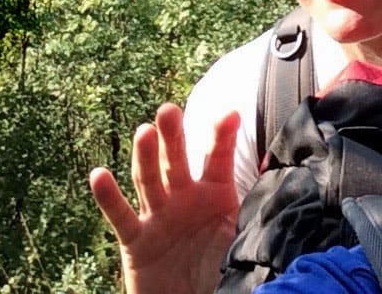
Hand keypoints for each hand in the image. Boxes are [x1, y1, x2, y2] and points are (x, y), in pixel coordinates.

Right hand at [90, 103, 240, 293]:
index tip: (232, 113)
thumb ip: (250, 219)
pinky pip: (121, 216)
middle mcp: (183, 198)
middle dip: (172, 135)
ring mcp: (157, 216)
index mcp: (214, 195)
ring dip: (144, 156)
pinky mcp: (135, 241)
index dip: (223, 137)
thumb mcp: (240, 242)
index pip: (218, 160)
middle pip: (175, 161)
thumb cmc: (220, 270)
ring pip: (148, 180)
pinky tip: (99, 175)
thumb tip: (282, 199)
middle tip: (169, 110)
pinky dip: (108, 197)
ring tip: (144, 132)